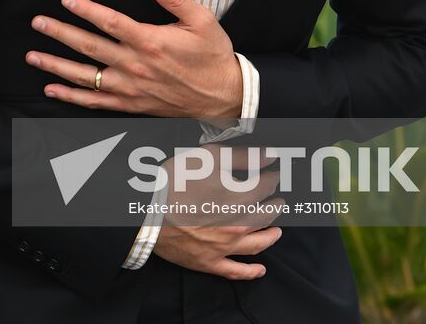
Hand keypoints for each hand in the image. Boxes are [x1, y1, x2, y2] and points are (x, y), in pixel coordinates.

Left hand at [26, 0, 242, 122]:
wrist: (224, 97)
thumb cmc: (213, 56)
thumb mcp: (203, 20)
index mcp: (150, 41)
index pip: (110, 22)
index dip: (86, 10)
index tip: (65, 0)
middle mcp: (135, 65)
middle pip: (89, 47)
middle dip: (60, 34)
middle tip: (37, 23)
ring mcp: (131, 88)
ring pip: (86, 76)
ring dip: (56, 65)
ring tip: (32, 56)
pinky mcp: (132, 105)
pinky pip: (96, 102)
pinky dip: (72, 97)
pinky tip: (52, 89)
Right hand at [154, 148, 284, 279]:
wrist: (147, 209)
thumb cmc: (175, 180)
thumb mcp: (208, 158)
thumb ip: (242, 156)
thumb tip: (268, 155)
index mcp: (240, 198)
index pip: (266, 186)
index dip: (272, 177)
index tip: (274, 172)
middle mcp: (238, 225)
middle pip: (266, 215)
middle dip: (275, 205)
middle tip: (278, 199)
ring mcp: (225, 247)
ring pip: (258, 244)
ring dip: (271, 236)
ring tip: (277, 231)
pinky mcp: (209, 262)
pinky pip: (236, 271)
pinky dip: (251, 272)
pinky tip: (261, 269)